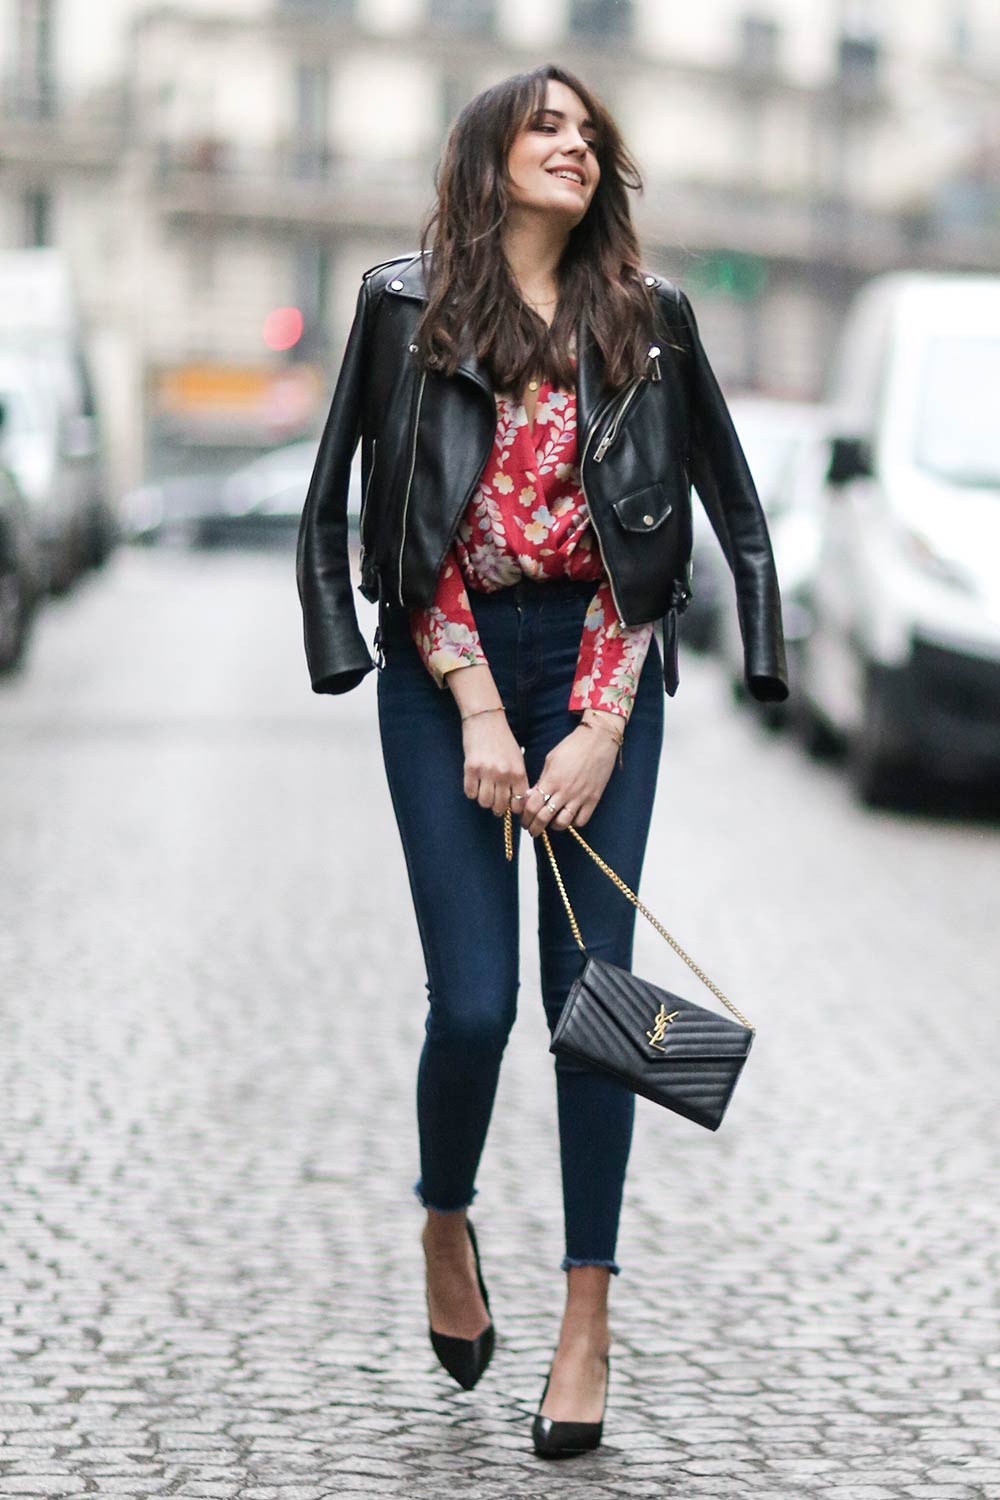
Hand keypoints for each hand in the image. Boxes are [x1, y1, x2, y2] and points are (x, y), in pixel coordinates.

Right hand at [462, 712, 529, 817]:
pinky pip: (470, 793)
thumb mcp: (517, 759)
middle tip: (494, 804)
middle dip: (497, 808)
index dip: (514, 808)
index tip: (510, 807)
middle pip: (500, 806)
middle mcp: (504, 774)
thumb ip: (517, 779)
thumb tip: (515, 801)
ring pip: (484, 802)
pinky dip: (471, 792)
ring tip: (484, 792)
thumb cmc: (503, 740)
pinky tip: (474, 784)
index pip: (519, 802)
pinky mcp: (471, 769)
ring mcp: (487, 772)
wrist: (486, 720)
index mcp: (518, 772)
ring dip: (484, 800)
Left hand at [519, 713, 621, 837]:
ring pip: (562, 823)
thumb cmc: (573, 746)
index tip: (524, 819)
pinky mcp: (593, 799)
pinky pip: (581, 820)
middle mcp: (565, 791)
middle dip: (534, 827)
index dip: (525, 816)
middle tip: (531, 829)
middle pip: (544, 818)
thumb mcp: (551, 760)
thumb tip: (531, 795)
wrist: (599, 740)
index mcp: (551, 780)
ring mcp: (580, 796)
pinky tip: (568, 817)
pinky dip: (573, 823)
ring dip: (553, 827)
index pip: (532, 806)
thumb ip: (541, 780)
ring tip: (550, 824)